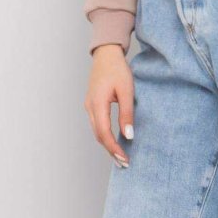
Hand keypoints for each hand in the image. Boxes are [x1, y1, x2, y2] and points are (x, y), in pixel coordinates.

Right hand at [85, 44, 134, 166]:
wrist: (106, 54)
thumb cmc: (117, 69)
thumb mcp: (127, 91)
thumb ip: (127, 114)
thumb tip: (128, 135)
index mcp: (97, 104)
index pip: (104, 134)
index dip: (114, 149)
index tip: (124, 159)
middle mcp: (90, 107)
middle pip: (99, 136)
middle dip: (110, 151)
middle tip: (124, 163)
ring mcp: (89, 106)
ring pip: (97, 132)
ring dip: (107, 145)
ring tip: (120, 156)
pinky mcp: (92, 105)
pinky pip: (97, 125)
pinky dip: (105, 136)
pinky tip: (114, 141)